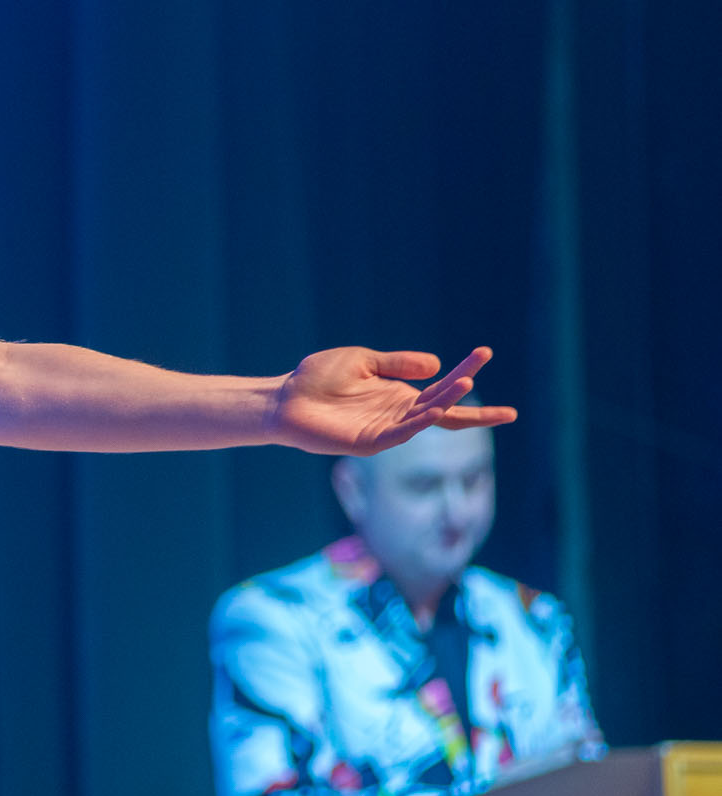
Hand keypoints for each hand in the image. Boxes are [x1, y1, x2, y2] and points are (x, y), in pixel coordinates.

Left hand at [268, 346, 515, 455]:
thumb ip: (397, 363)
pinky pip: (400, 433)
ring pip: (425, 419)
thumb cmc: (318, 379)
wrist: (285, 399)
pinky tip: (435, 409)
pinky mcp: (368, 442)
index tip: (485, 353)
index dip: (465, 371)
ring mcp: (385, 430)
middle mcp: (398, 414)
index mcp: (399, 395)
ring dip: (447, 403)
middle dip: (472, 406)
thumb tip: (437, 365)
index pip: (441, 387)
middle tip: (511, 412)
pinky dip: (419, 422)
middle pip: (444, 409)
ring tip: (466, 384)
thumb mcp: (363, 361)